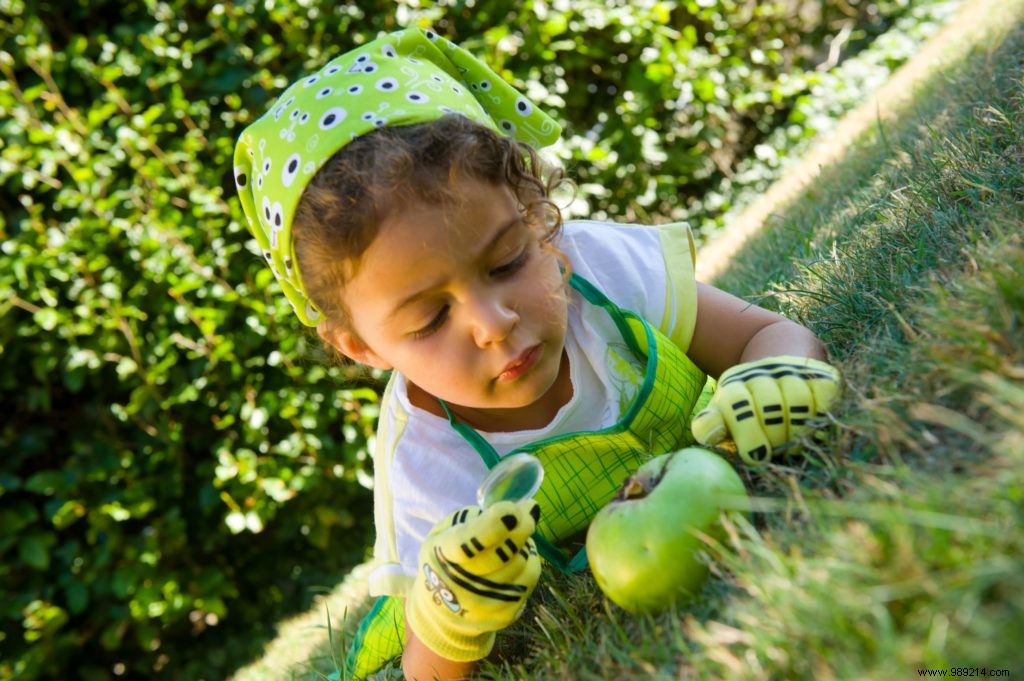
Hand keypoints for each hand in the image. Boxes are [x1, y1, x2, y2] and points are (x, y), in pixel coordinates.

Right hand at [406, 500, 541, 661]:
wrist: (442, 612)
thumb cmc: (446, 560)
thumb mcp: (446, 532)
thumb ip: (478, 516)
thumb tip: (525, 508)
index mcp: (442, 555)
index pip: (467, 543)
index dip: (493, 526)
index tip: (512, 511)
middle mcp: (460, 584)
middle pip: (503, 553)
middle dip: (521, 527)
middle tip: (525, 514)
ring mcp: (483, 604)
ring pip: (521, 564)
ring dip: (525, 545)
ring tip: (517, 538)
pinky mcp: (502, 616)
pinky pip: (529, 581)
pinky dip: (529, 563)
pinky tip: (520, 557)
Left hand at [691, 355, 840, 464]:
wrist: (776, 366)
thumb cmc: (746, 405)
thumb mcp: (724, 412)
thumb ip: (712, 424)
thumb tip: (706, 435)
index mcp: (734, 385)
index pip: (737, 404)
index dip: (747, 431)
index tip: (754, 456)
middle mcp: (762, 374)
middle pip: (769, 405)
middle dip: (773, 435)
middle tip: (774, 451)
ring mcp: (792, 372)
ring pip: (798, 400)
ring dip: (797, 429)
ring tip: (792, 444)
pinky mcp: (820, 374)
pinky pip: (825, 395)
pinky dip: (822, 413)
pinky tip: (814, 426)